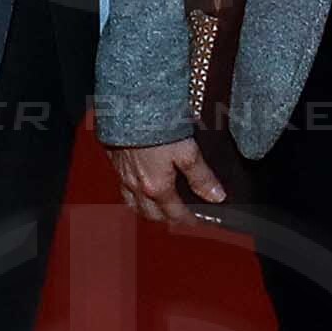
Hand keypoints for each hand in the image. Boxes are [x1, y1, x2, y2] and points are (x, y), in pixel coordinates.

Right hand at [105, 132, 227, 227]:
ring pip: (133, 203)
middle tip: (178, 215)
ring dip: (145, 209)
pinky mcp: (115, 162)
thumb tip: (216, 197)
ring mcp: (123, 175)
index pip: (174, 213)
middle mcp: (137, 186)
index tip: (196, 222)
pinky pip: (122, 186)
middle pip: (150, 214)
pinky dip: (132, 192)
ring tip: (156, 205)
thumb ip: (201, 177)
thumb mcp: (187, 152)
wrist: (129, 108)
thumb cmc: (157, 128)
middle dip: (165, 218)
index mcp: (156, 187)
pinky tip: (138, 182)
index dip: (187, 220)